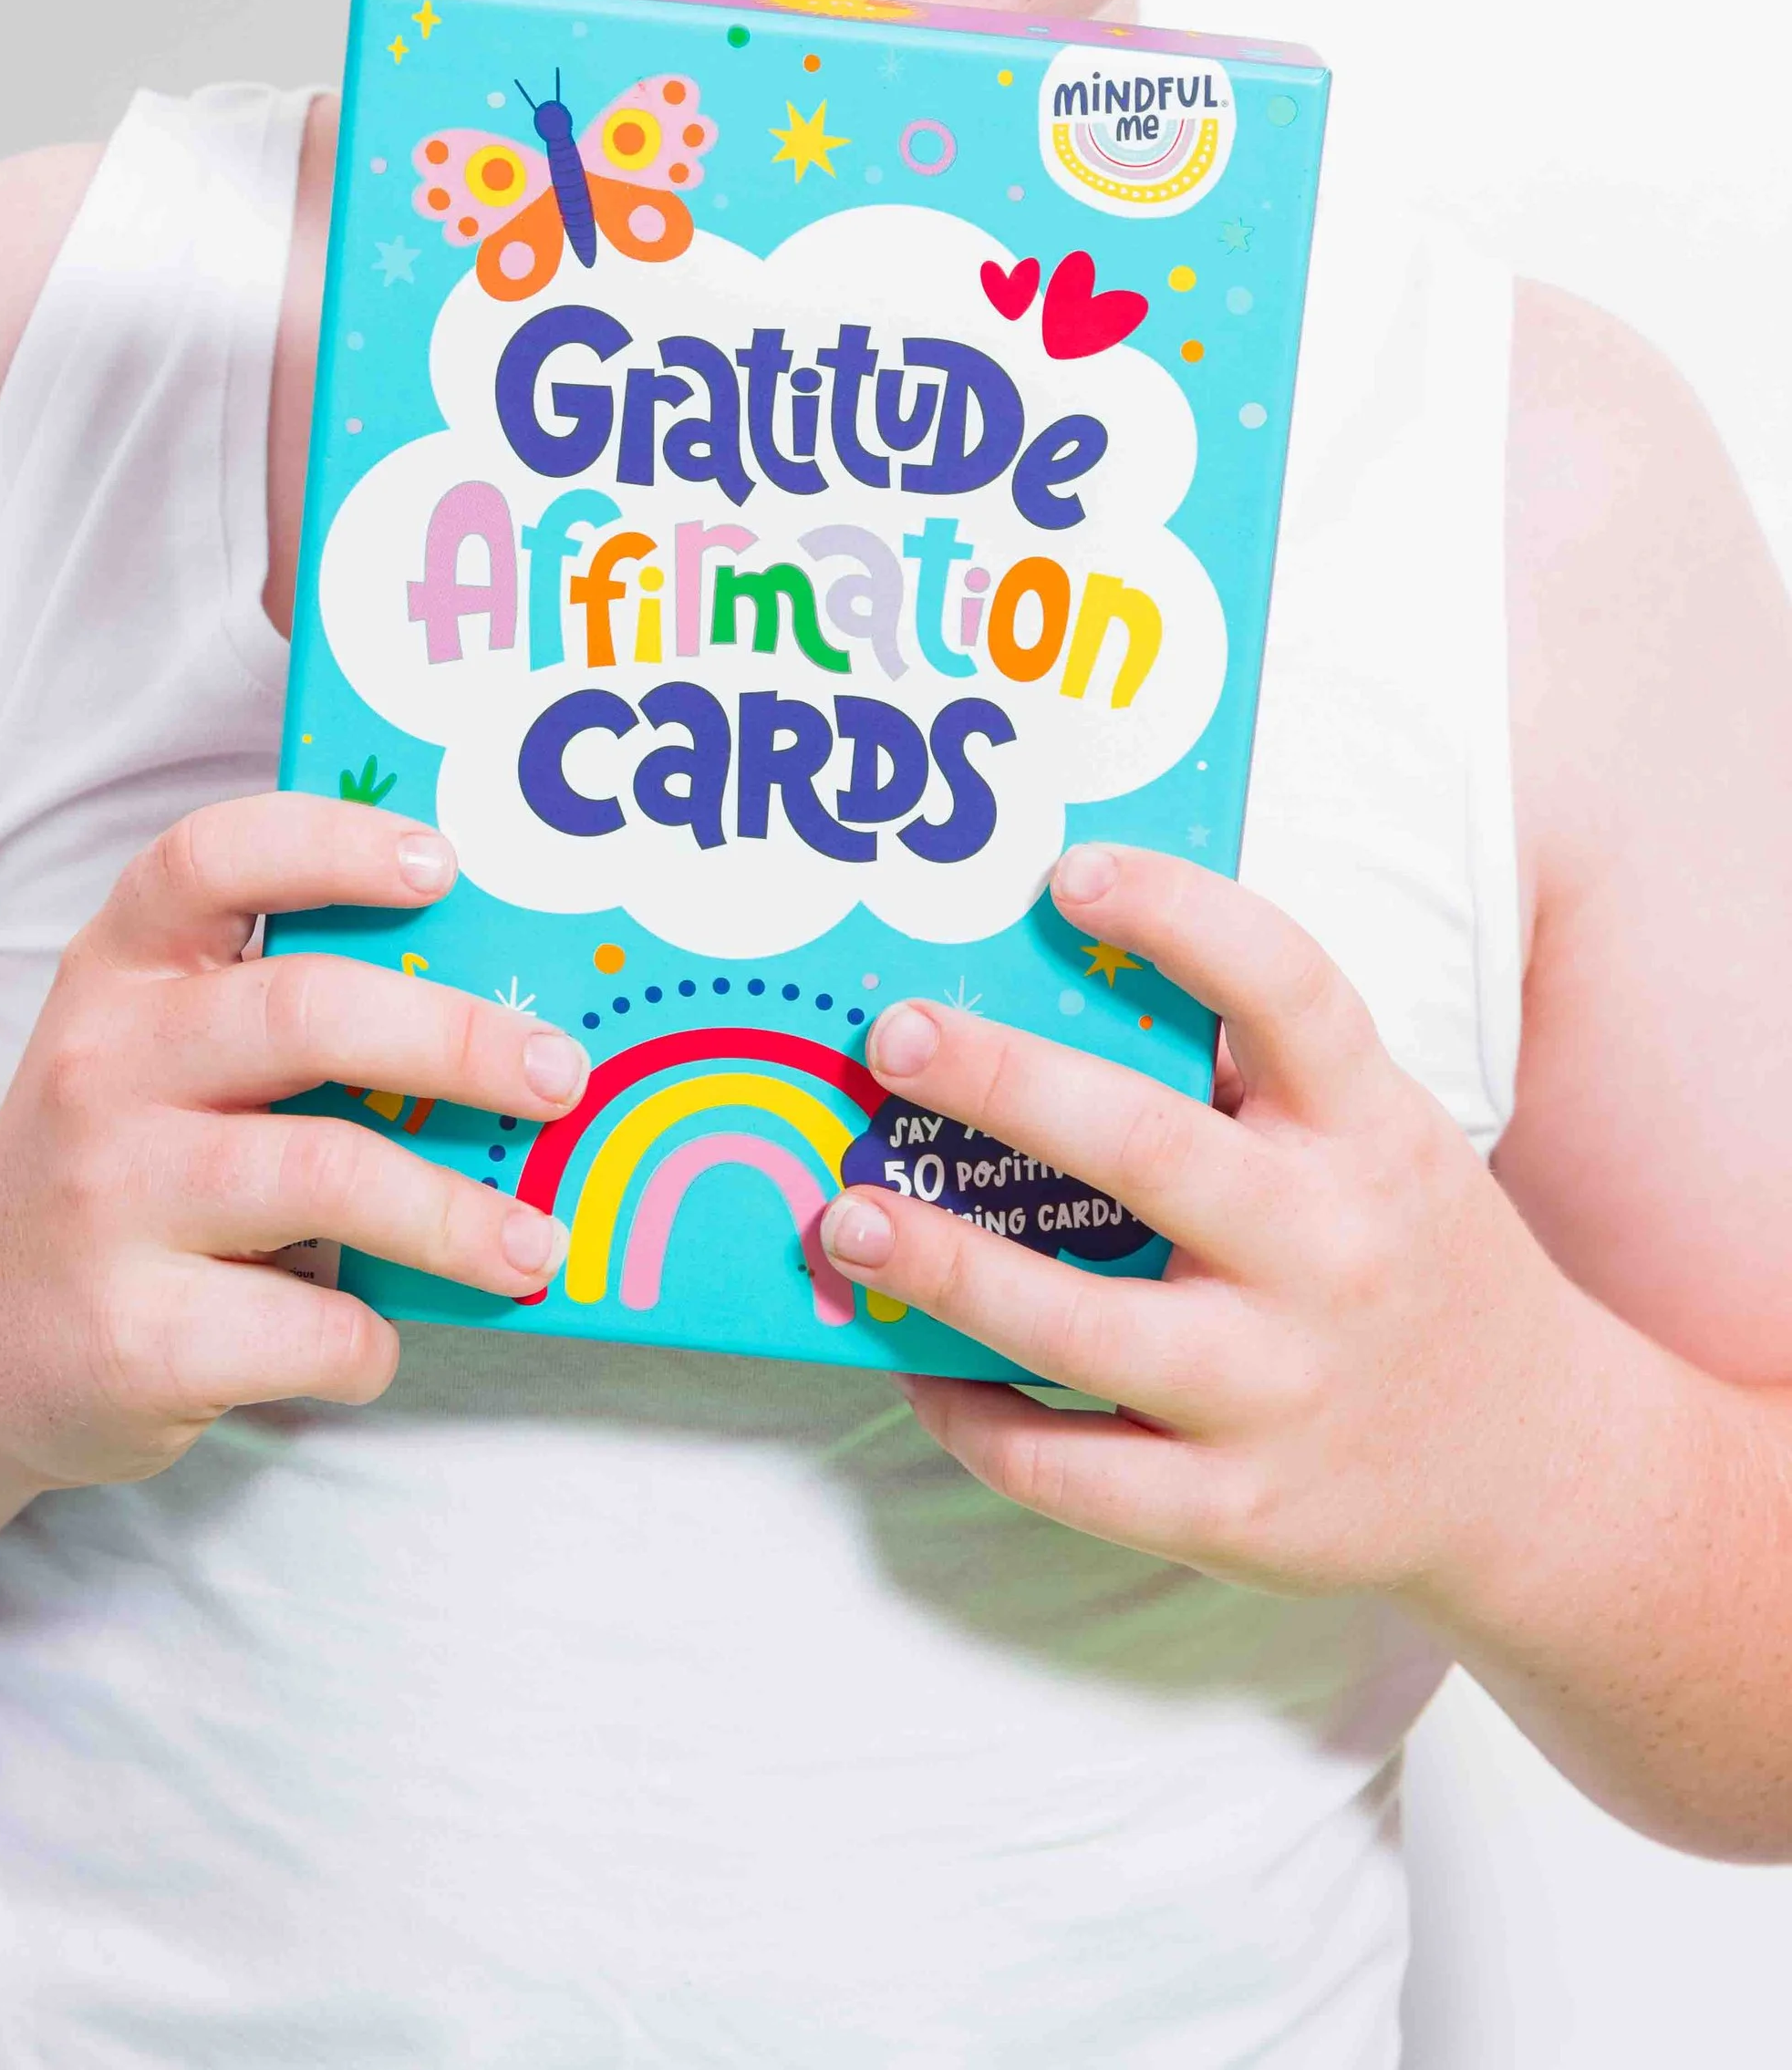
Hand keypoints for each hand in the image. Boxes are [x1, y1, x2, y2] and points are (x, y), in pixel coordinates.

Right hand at [0, 794, 587, 1489]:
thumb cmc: (117, 1173)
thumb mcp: (156, 1059)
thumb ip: (278, 1016)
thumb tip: (499, 1018)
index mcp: (121, 974)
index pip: (210, 860)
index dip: (332, 845)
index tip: (440, 864)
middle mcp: (103, 1068)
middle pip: (304, 1013)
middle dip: (456, 1041)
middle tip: (556, 1077)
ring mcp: (108, 1203)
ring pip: (325, 1174)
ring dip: (455, 1214)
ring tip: (534, 1243)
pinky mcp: (130, 1336)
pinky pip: (306, 1328)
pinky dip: (370, 1341)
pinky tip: (374, 1339)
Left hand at [816, 844, 1594, 1605]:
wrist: (1540, 1472)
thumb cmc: (1410, 1261)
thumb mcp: (1378, 1141)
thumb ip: (1256, 1074)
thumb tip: (1054, 976)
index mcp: (1368, 1131)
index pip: (1287, 990)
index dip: (1180, 918)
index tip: (1068, 872)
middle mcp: (1329, 1251)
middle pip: (1148, 1149)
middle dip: (1004, 1085)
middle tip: (893, 1037)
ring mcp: (1279, 1391)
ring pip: (1083, 1327)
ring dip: (946, 1267)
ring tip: (845, 1217)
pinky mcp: (1236, 1512)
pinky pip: (1072, 1470)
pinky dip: (974, 1417)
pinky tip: (911, 1362)